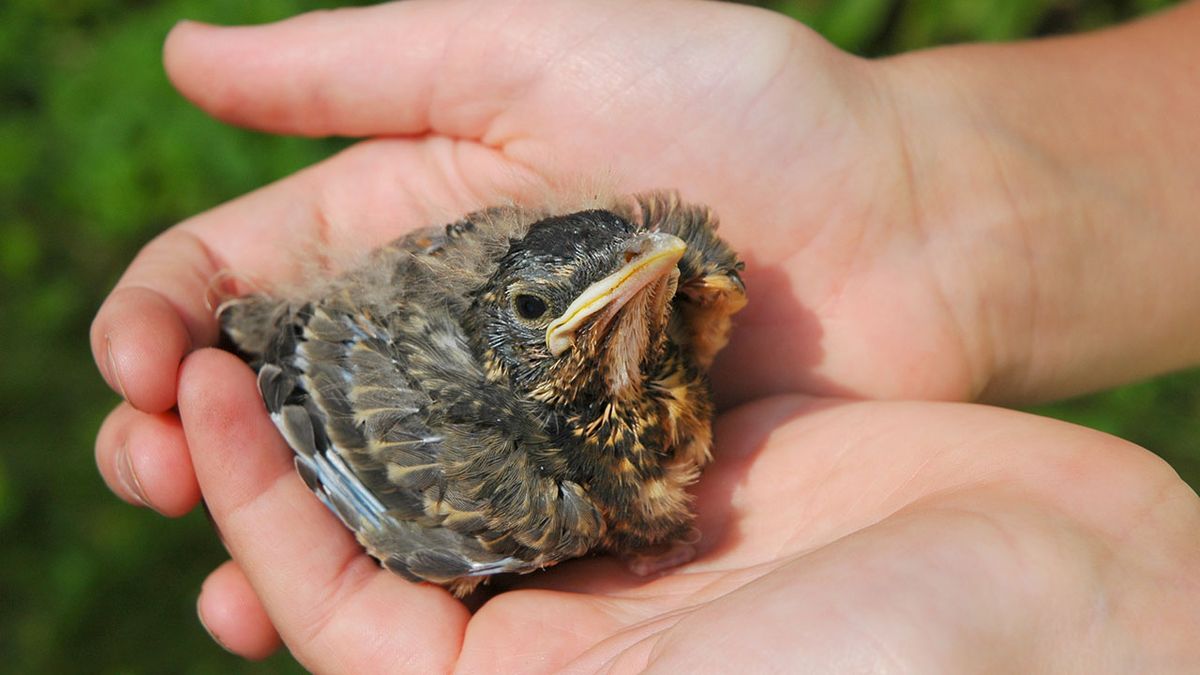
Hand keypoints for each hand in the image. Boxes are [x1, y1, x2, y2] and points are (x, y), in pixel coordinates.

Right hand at [92, 0, 1011, 514]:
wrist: (903, 221)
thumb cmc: (738, 108)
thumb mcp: (539, 46)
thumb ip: (364, 64)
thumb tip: (178, 57)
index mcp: (403, 219)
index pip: (236, 272)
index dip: (162, 316)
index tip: (137, 363)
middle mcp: (433, 327)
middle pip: (271, 393)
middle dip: (185, 435)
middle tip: (150, 473)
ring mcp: (498, 417)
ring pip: (346, 484)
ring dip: (264, 529)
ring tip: (215, 577)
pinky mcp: (568, 488)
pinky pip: (450, 541)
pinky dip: (382, 576)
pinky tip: (318, 614)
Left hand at [176, 348, 1199, 669]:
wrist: (1071, 595)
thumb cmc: (892, 667)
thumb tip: (342, 672)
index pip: (346, 613)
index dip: (262, 510)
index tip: (198, 399)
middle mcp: (569, 626)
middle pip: (390, 532)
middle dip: (292, 447)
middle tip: (211, 341)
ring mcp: (628, 536)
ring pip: (467, 454)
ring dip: (385, 384)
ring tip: (309, 293)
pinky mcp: (687, 460)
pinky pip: (563, 398)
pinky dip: (502, 344)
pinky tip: (450, 273)